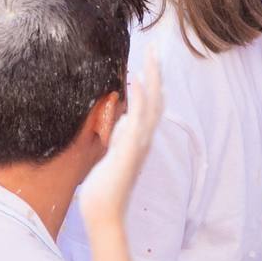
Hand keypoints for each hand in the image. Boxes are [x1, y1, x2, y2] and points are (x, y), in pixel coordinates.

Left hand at [77, 56, 163, 231]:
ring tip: (151, 56)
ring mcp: (139, 144)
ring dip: (152, 80)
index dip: (153, 81)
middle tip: (155, 48)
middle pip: (157, 99)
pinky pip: (137, 121)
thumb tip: (123, 119)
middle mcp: (144, 139)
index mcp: (140, 138)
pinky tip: (135, 81)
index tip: (150, 59)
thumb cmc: (106, 186)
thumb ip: (120, 136)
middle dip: (157, 74)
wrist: (104, 212)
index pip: (151, 104)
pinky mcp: (130, 150)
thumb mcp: (113, 153)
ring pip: (152, 106)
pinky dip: (139, 100)